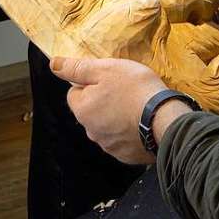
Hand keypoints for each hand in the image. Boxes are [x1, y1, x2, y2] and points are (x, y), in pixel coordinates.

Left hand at [52, 57, 178, 164]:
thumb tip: (53, 64)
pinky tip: (141, 123)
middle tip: (124, 91)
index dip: (91, 83)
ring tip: (136, 107)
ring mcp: (109, 146)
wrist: (165, 120)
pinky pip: (122, 140)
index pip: (75, 93)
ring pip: (106, 126)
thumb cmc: (135, 89)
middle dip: (103, 102)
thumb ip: (77, 68)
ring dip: (115, 117)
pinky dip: (128, 132)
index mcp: (83, 110)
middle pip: (90, 111)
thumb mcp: (106, 69)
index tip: (109, 80)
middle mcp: (91, 132)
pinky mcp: (126, 155)